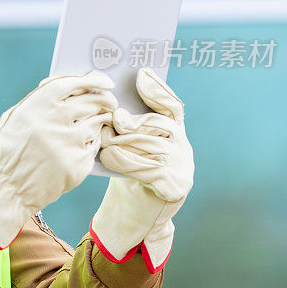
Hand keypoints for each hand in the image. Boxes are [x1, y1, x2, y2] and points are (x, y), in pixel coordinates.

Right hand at [0, 70, 116, 248]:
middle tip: (109, 101)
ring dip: (99, 121)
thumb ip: (43, 99)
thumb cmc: (14, 147)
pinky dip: (91, 143)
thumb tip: (78, 85)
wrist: (9, 184)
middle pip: (92, 101)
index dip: (91, 80)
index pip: (72, 84)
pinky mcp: (77, 164)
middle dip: (104, 100)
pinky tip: (80, 146)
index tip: (103, 81)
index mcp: (37, 106)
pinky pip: (94, 146)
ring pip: (97, 123)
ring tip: (93, 123)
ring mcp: (67, 144)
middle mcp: (53, 122)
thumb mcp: (19, 115)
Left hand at [90, 67, 193, 271]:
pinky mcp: (175, 187)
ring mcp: (182, 168)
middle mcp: (183, 147)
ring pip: (149, 146)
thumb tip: (110, 105)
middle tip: (111, 118)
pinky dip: (124, 161)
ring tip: (103, 141)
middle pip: (156, 125)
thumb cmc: (126, 172)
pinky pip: (147, 169)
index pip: (171, 106)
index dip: (158, 89)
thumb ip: (123, 126)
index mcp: (174, 132)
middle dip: (130, 122)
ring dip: (122, 142)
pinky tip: (109, 157)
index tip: (140, 73)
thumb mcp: (125, 144)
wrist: (135, 213)